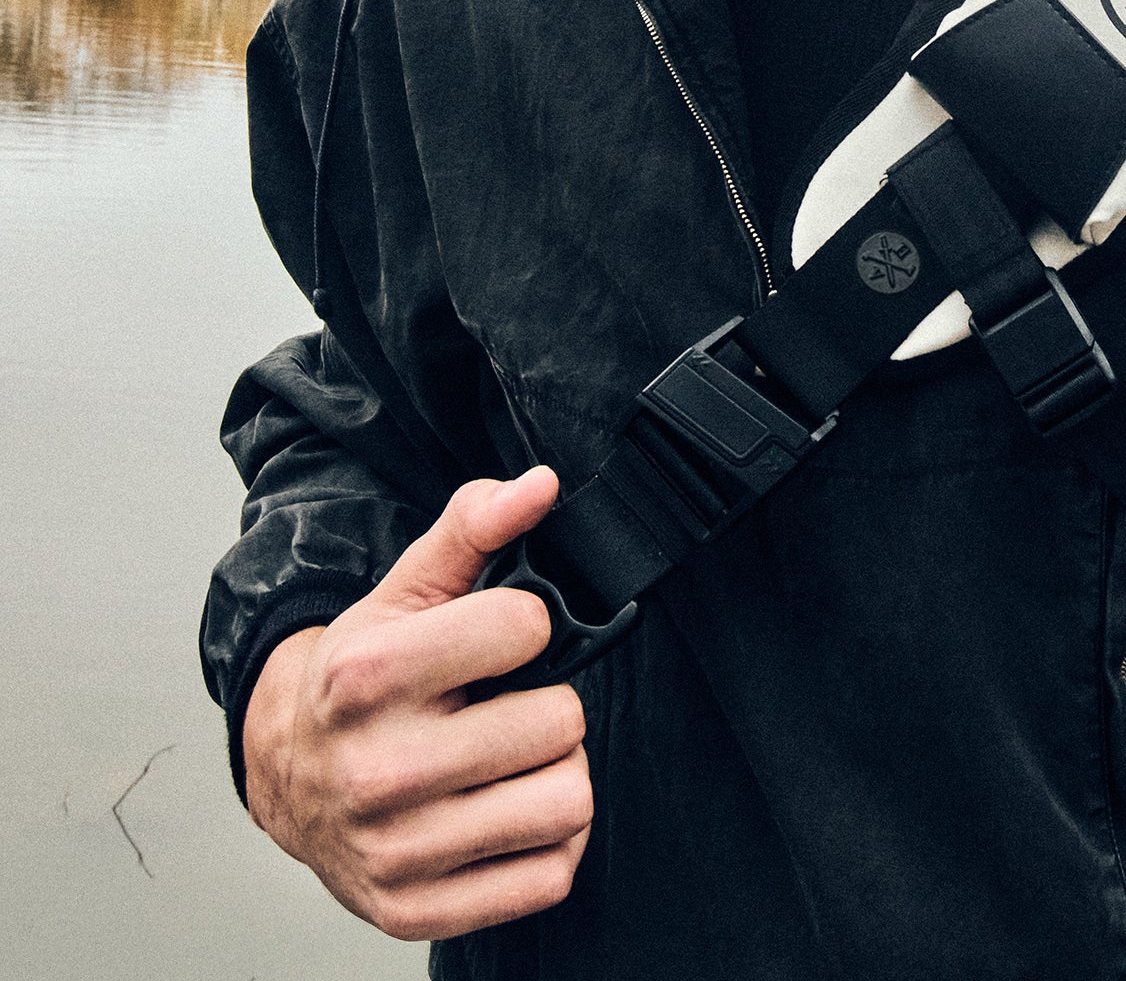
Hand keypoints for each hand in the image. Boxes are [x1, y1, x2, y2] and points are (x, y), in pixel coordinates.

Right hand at [242, 467, 592, 940]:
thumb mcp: (404, 588)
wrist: (287, 775)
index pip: (528, 627)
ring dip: (555, 775)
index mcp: (369, 676)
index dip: (525, 626)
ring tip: (508, 759)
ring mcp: (396, 850)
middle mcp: (377, 769)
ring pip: (569, 800)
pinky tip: (507, 812)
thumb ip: (474, 525)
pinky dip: (548, 843)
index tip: (494, 640)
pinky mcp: (417, 910)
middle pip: (562, 721)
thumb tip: (543, 484)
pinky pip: (551, 876)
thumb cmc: (363, 676)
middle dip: (547, 705)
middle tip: (503, 707)